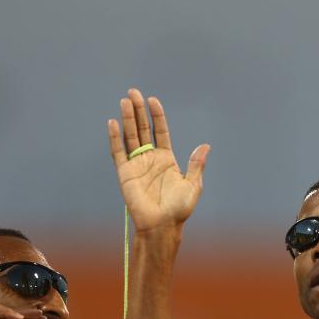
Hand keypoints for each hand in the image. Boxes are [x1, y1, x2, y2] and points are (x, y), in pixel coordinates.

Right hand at [107, 89, 210, 233]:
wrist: (162, 225)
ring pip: (130, 136)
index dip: (156, 116)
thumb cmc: (179, 209)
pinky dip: (114, 137)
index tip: (153, 101)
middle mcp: (150, 158)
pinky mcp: (124, 173)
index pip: (160, 131)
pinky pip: (118, 152)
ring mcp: (136, 164)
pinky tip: (113, 122)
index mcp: (166, 159)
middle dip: (138, 111)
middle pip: (143, 129)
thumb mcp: (193, 185)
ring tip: (125, 101)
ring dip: (127, 119)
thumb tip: (205, 146)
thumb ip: (196, 164)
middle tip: (133, 93)